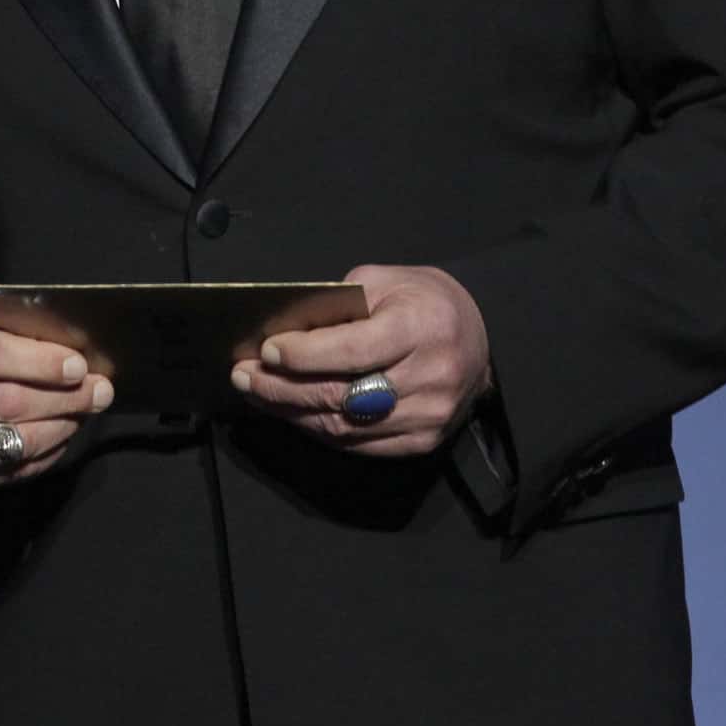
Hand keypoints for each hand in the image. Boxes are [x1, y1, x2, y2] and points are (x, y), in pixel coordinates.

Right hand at [0, 283, 111, 487]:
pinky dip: (47, 451)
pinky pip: (11, 468)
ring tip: (87, 409)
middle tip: (100, 389)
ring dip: (61, 425)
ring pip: (14, 441)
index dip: (39, 361)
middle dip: (63, 396)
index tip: (78, 364)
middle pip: (7, 402)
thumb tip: (54, 321)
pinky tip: (63, 430)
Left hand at [232, 264, 491, 456]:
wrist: (482, 339)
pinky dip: (318, 429)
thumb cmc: (424, 301)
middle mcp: (430, 378)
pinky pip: (358, 444)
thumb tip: (285, 332)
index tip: (266, 351)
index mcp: (421, 328)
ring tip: (256, 394)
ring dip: (292, 413)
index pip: (353, 351)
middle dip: (282, 388)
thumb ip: (339, 304)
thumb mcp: (385, 282)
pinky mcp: (422, 442)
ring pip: (344, 426)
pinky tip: (291, 412)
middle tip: (244, 377)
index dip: (304, 355)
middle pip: (341, 395)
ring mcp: (428, 417)